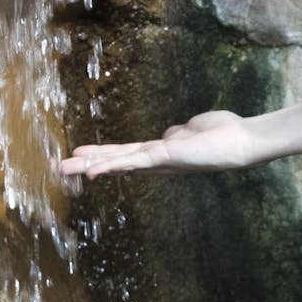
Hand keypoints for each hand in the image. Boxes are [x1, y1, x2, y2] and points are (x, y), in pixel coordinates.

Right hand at [59, 110, 269, 178]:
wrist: (241, 142)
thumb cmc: (223, 134)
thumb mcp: (193, 130)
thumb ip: (178, 134)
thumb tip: (169, 134)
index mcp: (161, 153)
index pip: (126, 154)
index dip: (102, 155)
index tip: (79, 154)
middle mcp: (157, 161)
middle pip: (116, 162)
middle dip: (87, 164)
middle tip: (60, 168)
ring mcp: (159, 161)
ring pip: (118, 163)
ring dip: (90, 166)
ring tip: (64, 169)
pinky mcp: (164, 157)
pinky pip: (133, 162)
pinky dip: (112, 165)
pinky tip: (93, 170)